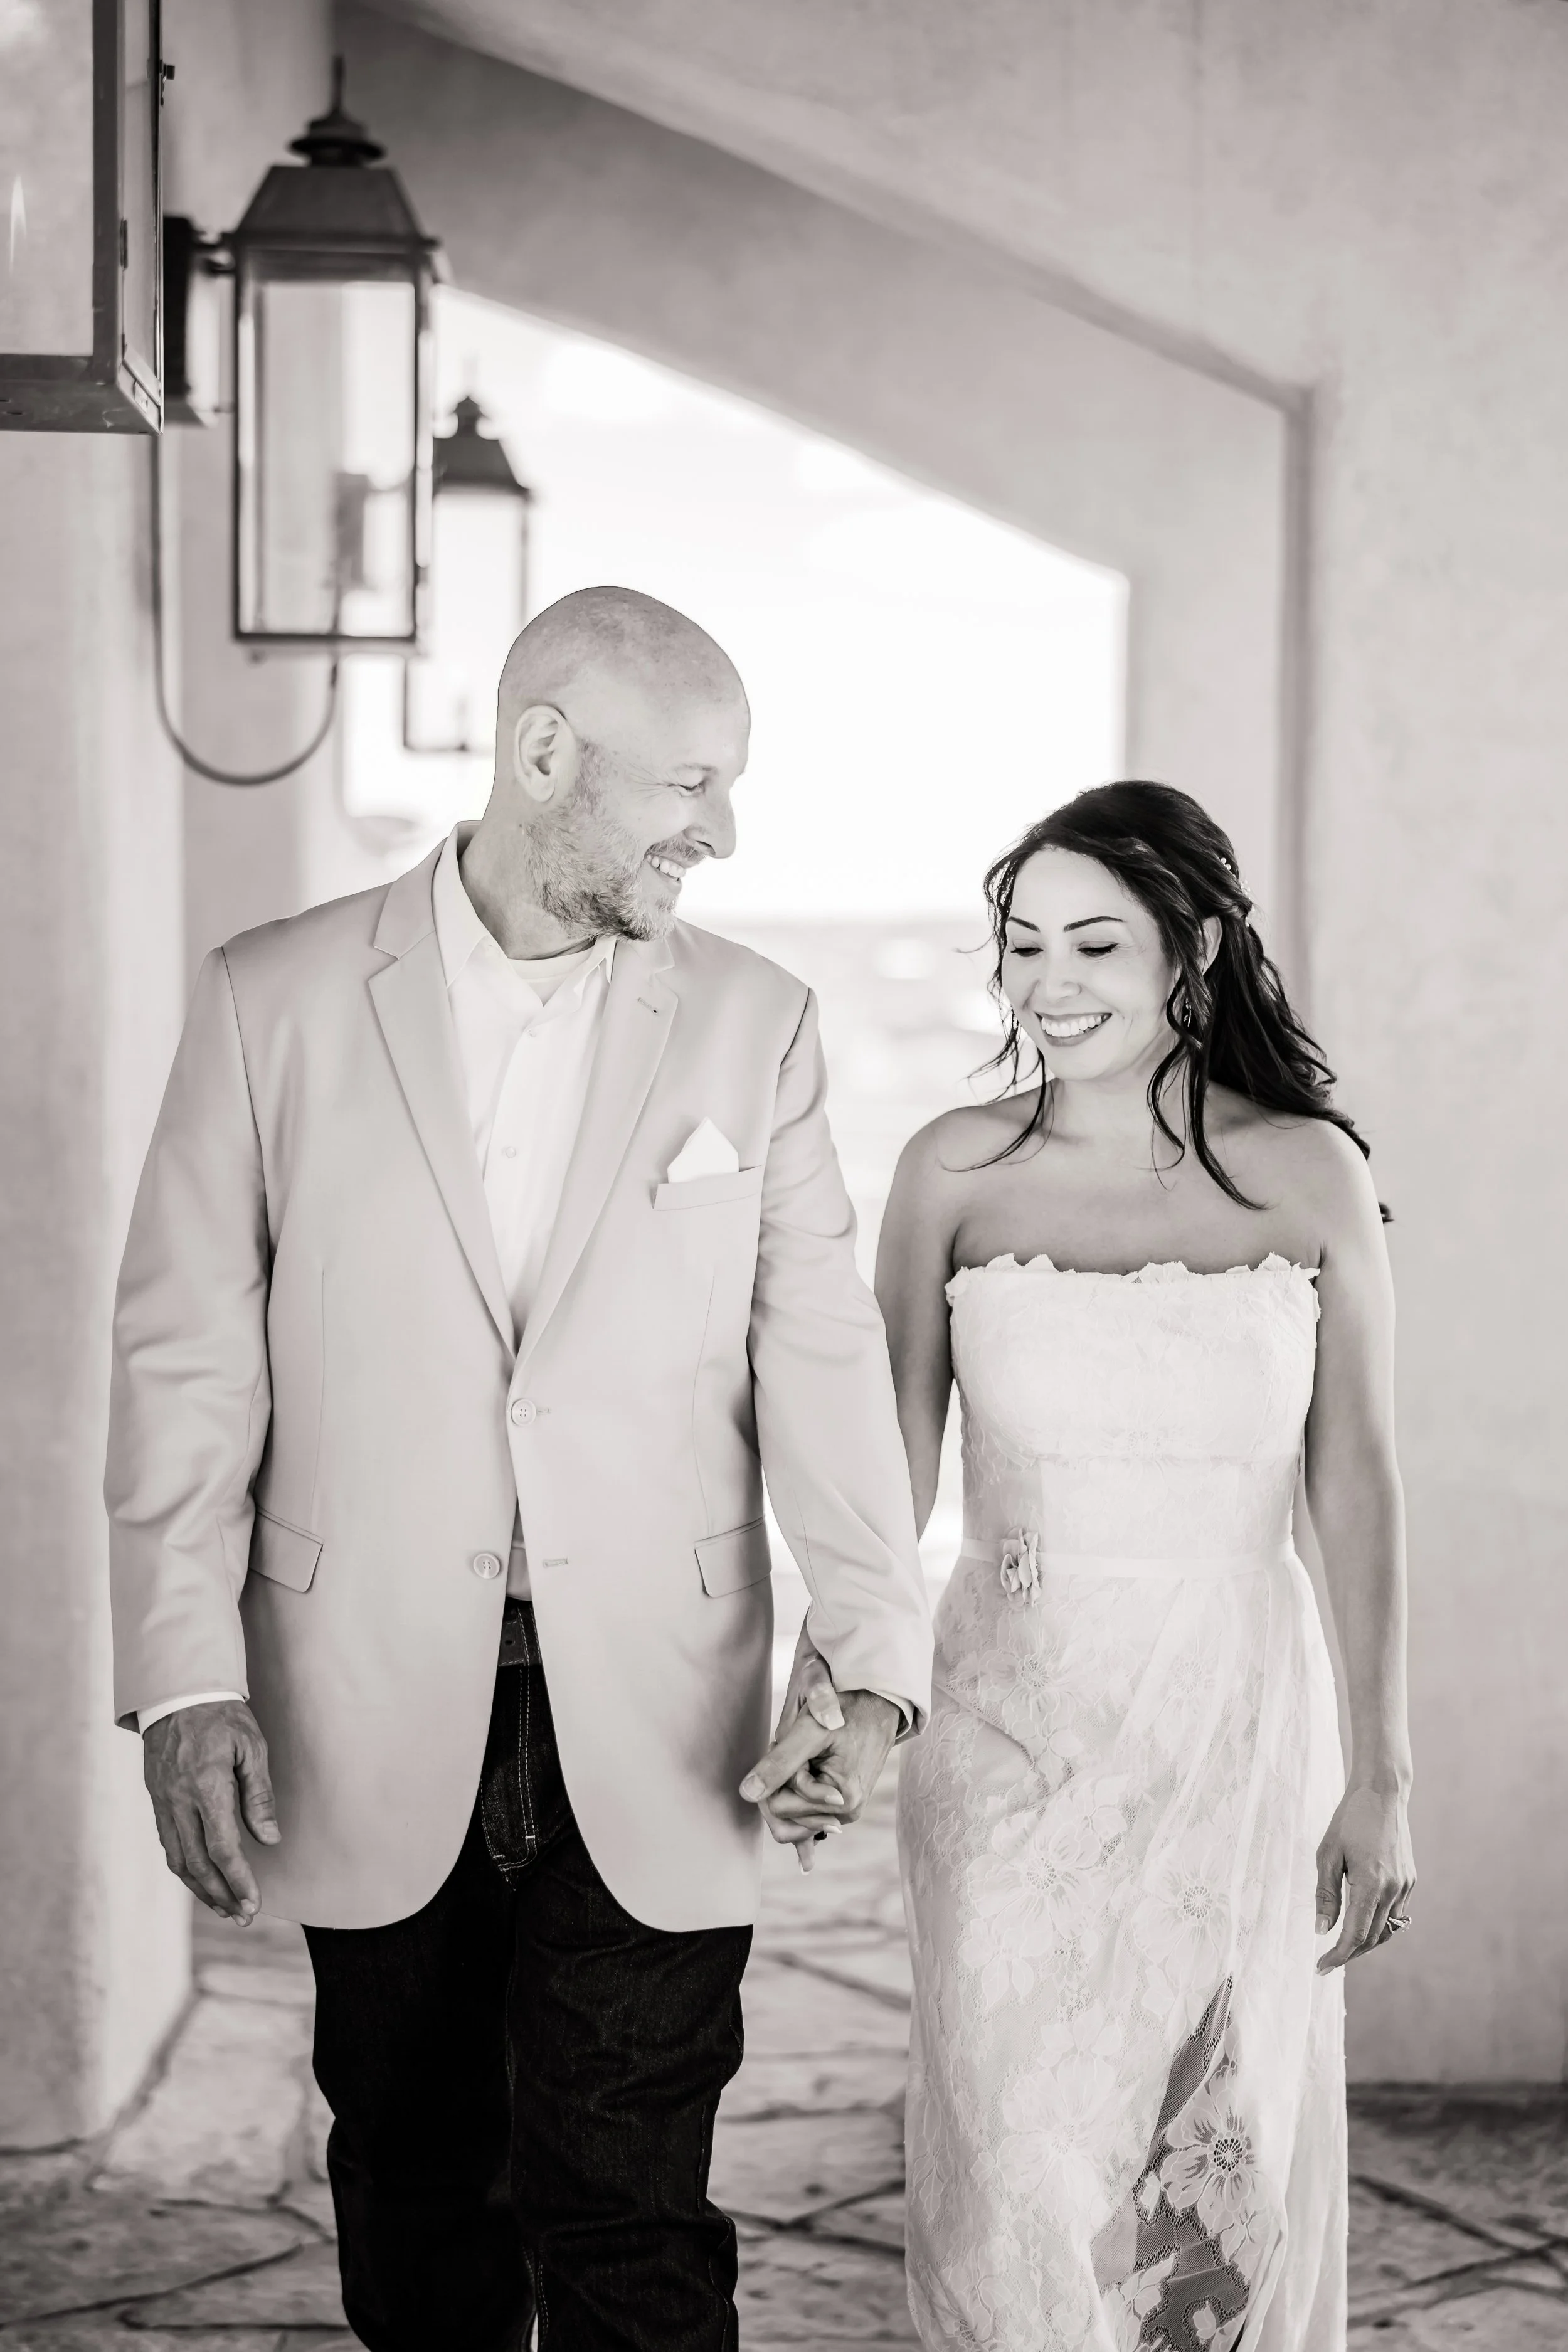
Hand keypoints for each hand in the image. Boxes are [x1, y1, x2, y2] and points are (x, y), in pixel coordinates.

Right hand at [143, 1699, 279, 1923]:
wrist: (176, 1693)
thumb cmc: (222, 1715)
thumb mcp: (252, 1747)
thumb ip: (260, 1796)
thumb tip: (270, 1839)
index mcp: (207, 1787)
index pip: (223, 1848)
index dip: (240, 1881)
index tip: (255, 1903)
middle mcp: (179, 1801)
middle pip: (198, 1864)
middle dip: (221, 1895)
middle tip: (243, 1915)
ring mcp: (163, 1802)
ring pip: (179, 1860)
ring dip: (201, 1888)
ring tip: (225, 1906)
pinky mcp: (156, 1800)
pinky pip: (169, 1844)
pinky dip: (185, 1868)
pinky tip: (202, 1878)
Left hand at [759, 1644, 849, 1871]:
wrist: (879, 1702)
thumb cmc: (846, 1710)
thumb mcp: (809, 1731)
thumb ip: (779, 1764)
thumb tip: (748, 1795)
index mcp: (841, 1801)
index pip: (778, 1807)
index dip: (775, 1776)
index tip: (787, 1744)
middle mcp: (846, 1813)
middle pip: (786, 1814)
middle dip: (781, 1783)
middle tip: (792, 1746)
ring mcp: (845, 1810)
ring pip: (796, 1812)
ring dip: (790, 1784)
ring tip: (804, 1754)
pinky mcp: (842, 1804)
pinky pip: (812, 1817)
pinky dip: (802, 1820)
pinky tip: (805, 1863)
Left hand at [1314, 1780, 1414, 1970]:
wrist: (1382, 1794)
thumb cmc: (1349, 1820)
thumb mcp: (1327, 1854)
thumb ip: (1325, 1894)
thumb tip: (1322, 1930)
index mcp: (1370, 1883)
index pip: (1355, 1935)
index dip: (1337, 1955)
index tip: (1321, 1967)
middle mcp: (1393, 1890)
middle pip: (1372, 1938)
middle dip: (1350, 1953)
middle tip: (1328, 1960)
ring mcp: (1405, 1886)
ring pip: (1386, 1930)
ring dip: (1366, 1943)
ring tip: (1343, 1947)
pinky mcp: (1409, 1880)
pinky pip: (1395, 1915)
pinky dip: (1379, 1925)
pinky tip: (1362, 1923)